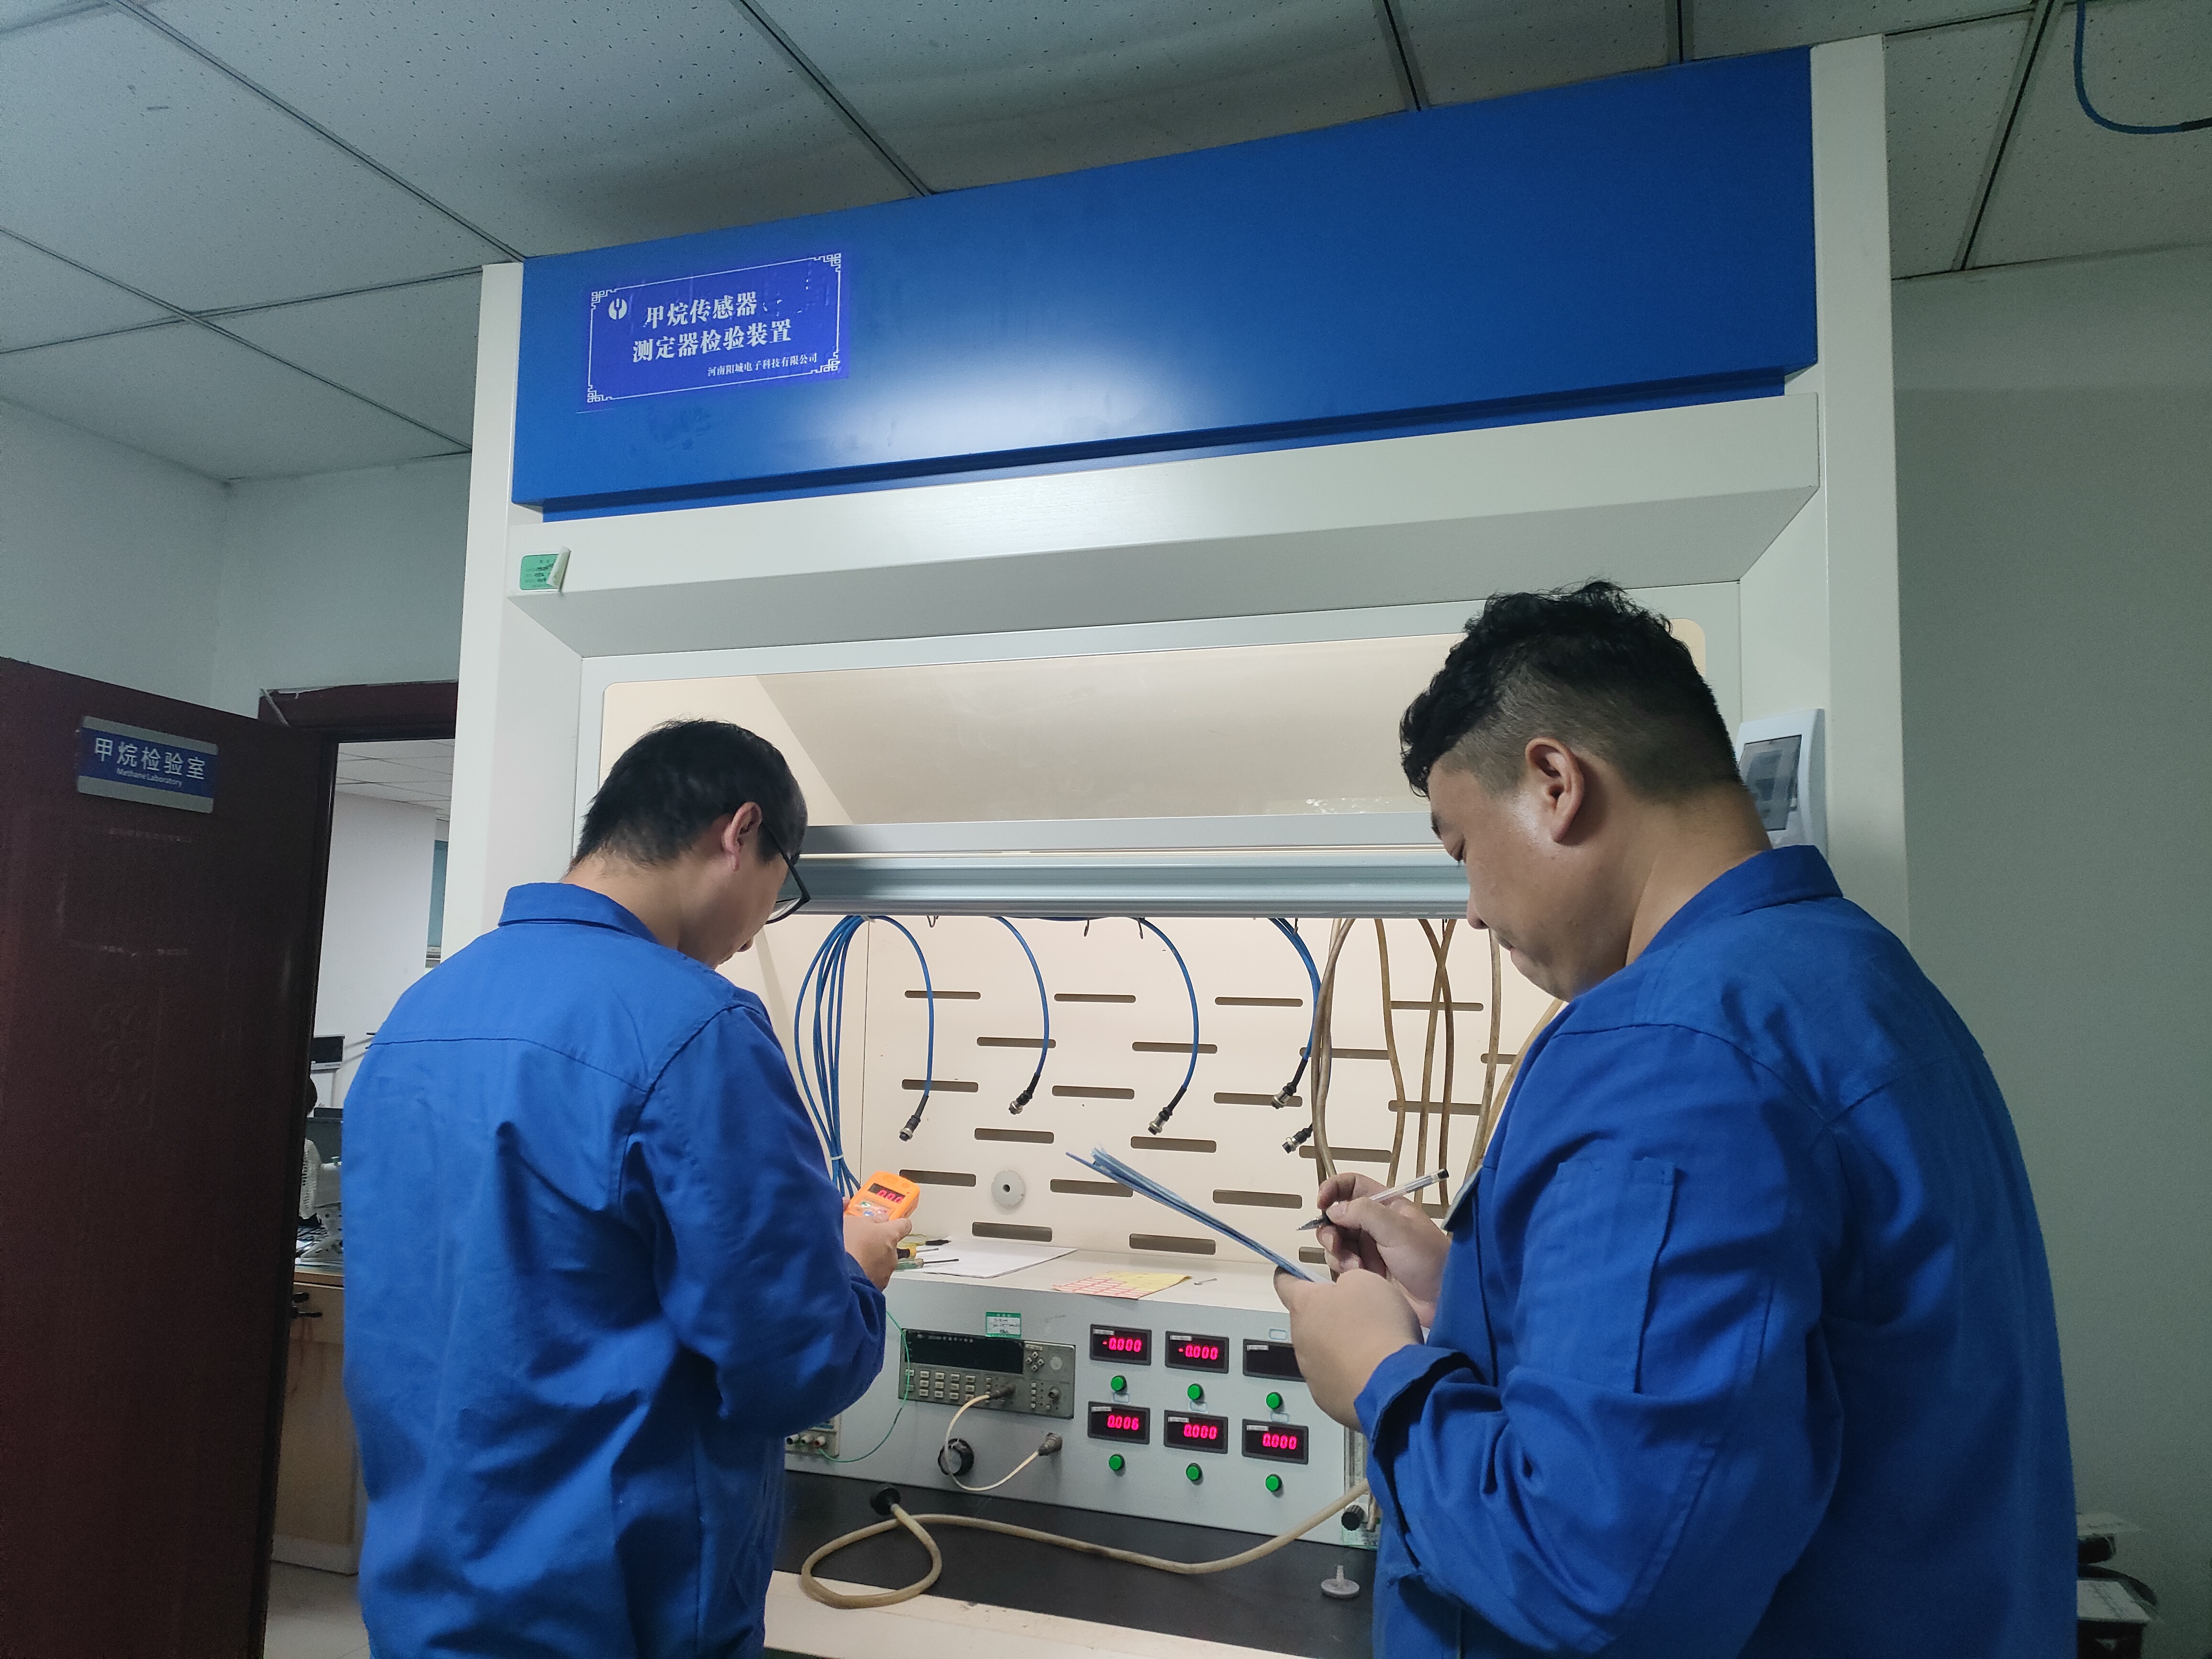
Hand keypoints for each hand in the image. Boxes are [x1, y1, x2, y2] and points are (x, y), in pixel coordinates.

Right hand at [842, 1210, 907, 1290]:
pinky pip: (873, 1279)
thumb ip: (870, 1220)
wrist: (837, 1277)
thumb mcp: (852, 1223)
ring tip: (851, 1263)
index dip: (896, 1225)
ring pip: (882, 1264)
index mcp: (890, 1234)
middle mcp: (892, 1254)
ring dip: (871, 1262)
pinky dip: (866, 1276)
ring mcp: (886, 1273)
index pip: (904, 1225)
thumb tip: (881, 1219)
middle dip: (878, 1246)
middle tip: (860, 1245)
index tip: (888, 1225)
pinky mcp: (877, 1288)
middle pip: (890, 1247)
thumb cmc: (844, 1246)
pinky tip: (851, 1275)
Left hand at [1274, 1268, 1421, 1427]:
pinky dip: (1346, 1375)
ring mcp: (1310, 1373)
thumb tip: (1342, 1293)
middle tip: (1356, 1318)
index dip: (1289, 1276)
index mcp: (1305, 1306)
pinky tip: (1369, 1374)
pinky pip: (1332, 1380)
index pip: (1284, 1283)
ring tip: (1368, 1350)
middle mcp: (1300, 1339)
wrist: (1392, 1384)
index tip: (1291, 1274)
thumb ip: (1347, 1281)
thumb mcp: (1366, 1281)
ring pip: (1318, 1353)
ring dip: (1336, 1348)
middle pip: (1307, 1321)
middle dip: (1326, 1317)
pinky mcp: (1324, 1399)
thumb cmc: (1377, 1326)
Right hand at [1314, 1172, 1449, 1325]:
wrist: (1443, 1301)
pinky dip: (1343, 1268)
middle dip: (1331, 1229)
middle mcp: (1374, 1225)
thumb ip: (1364, 1213)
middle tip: (1336, 1244)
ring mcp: (1369, 1249)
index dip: (1334, 1189)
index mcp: (1385, 1206)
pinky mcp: (1365, 1272)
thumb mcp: (1398, 1229)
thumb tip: (1333, 1210)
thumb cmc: (1426, 1259)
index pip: (1352, 1186)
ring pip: (1336, 1242)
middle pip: (1337, 1217)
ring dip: (1338, 1252)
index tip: (1321, 1203)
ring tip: (1355, 1266)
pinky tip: (1359, 1275)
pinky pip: (1342, 1264)